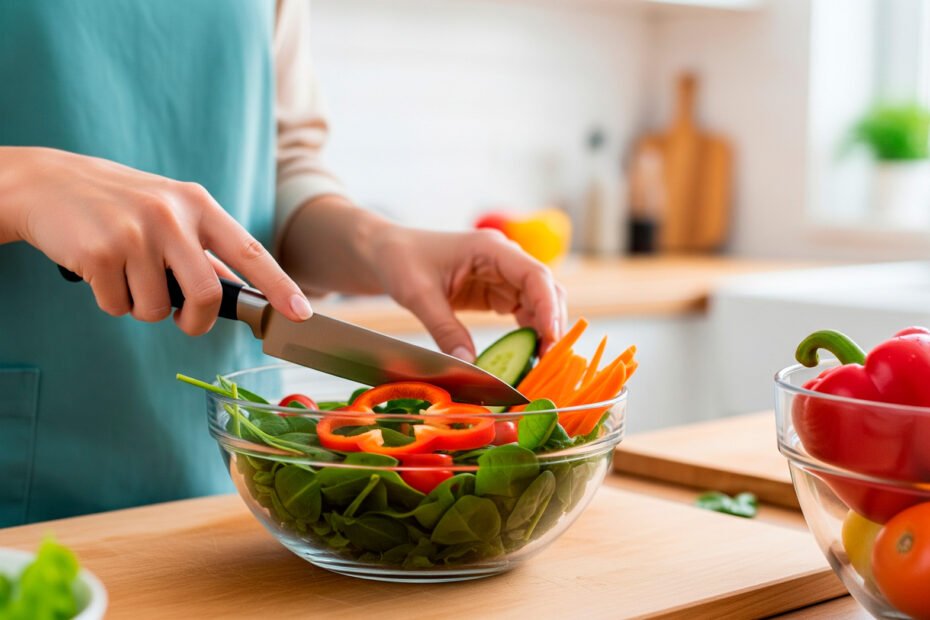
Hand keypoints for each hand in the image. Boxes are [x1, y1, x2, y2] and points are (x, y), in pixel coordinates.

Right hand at [0, 147, 311, 334]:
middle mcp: (171, 215)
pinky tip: (100, 271)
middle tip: (184, 321)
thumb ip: (204, 248)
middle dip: (196, 321)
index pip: (250, 250)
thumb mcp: (169, 211)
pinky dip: (111, 302)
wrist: (47, 183)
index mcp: (197, 204)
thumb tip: (241, 290)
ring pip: (156, 309)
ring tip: (126, 276)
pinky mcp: (99, 253)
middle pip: (206, 294)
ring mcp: (135, 232)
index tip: (301, 313)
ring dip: (142, 308)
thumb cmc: (119, 203)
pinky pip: (117, 306)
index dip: (279, 285)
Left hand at [372, 227, 566, 360]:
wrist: (386, 253)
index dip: (548, 307)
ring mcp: (502, 277)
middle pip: (545, 291)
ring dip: (543, 333)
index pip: (534, 275)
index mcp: (490, 249)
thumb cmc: (400, 261)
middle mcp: (504, 260)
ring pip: (538, 305)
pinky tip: (526, 357)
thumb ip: (444, 329)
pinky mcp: (495, 293)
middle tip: (548, 362)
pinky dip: (527, 335)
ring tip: (539, 366)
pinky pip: (522, 314)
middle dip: (551, 324)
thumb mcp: (419, 295)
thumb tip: (469, 366)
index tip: (551, 338)